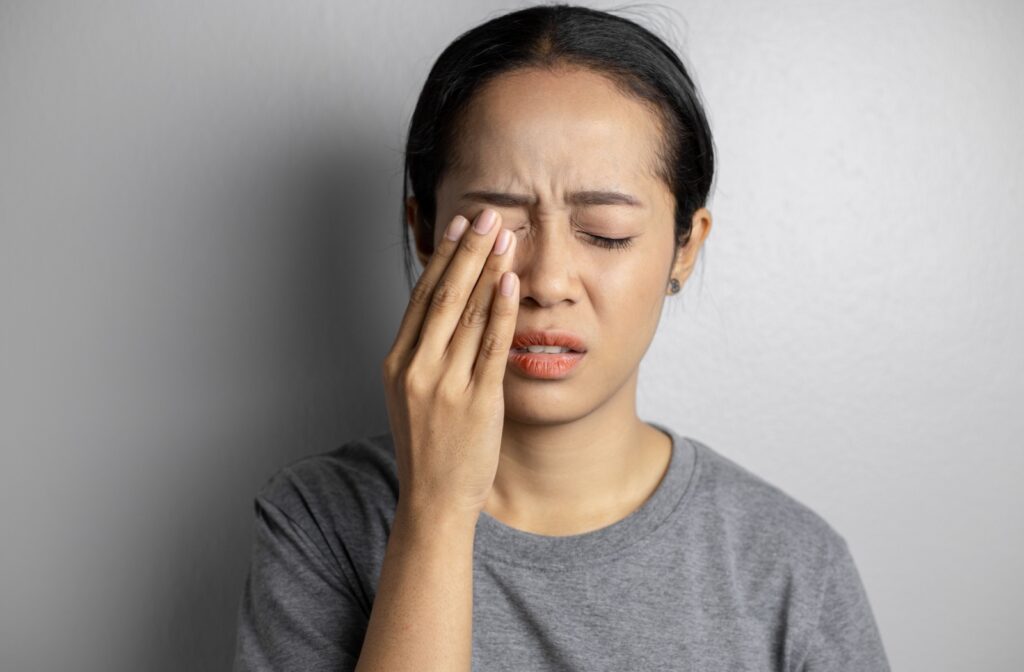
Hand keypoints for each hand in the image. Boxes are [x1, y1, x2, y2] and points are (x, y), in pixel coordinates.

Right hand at [382, 208, 517, 521]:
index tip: (459, 226)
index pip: (421, 297)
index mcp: (397, 363)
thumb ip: (426, 353)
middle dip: (467, 250)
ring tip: (505, 234)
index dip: (442, 257)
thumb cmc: (430, 446)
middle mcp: (416, 368)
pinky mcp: (475, 401)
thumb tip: (447, 308)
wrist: (434, 499)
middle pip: (443, 295)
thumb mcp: (413, 394)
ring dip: (488, 268)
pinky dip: (501, 309)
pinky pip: (490, 345)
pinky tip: (511, 281)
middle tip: (486, 213)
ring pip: (467, 313)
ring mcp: (443, 384)